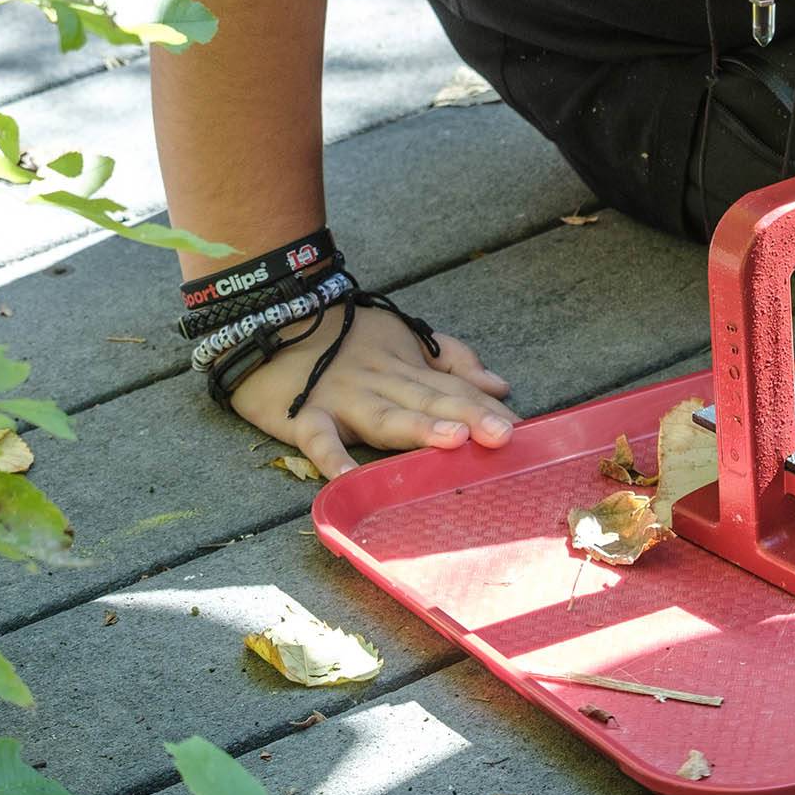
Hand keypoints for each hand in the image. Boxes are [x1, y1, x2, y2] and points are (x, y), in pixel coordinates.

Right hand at [228, 306, 515, 478]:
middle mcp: (381, 383)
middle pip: (430, 401)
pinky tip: (347, 477)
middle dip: (469, 417)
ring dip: (419, 429)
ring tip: (454, 442)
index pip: (453, 388)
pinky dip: (331, 456)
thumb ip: (451, 361)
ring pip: (386, 416)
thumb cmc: (342, 335)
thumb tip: (500, 386)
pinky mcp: (303, 415)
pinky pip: (318, 438)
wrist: (271, 316)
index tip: (524, 431)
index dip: (486, 408)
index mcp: (406, 367)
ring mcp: (343, 400)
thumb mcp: (401, 336)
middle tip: (505, 437)